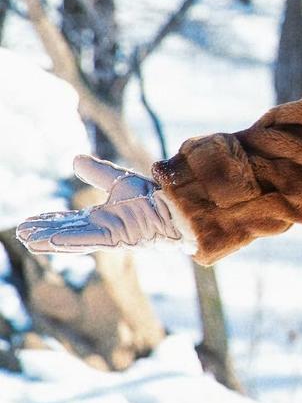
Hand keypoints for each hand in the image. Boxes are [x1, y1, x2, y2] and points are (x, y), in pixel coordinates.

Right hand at [14, 155, 190, 252]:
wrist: (178, 205)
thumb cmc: (154, 197)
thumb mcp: (119, 182)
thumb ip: (98, 173)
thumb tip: (75, 160)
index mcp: (101, 219)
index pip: (69, 222)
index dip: (49, 221)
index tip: (28, 223)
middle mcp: (103, 229)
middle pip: (66, 232)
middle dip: (44, 233)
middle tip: (22, 234)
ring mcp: (110, 235)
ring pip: (74, 240)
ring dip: (51, 240)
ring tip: (29, 240)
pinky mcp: (119, 237)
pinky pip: (91, 240)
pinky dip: (71, 241)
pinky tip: (52, 242)